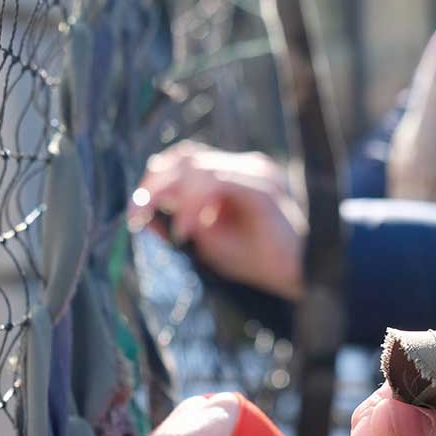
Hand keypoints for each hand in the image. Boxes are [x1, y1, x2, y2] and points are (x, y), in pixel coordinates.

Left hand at [129, 142, 305, 301]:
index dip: (154, 181)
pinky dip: (196, 204)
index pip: (183, 161)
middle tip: (137, 215)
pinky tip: (188, 229)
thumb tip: (144, 215)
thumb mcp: (206, 244)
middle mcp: (243, 167)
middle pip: (185, 157)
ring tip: (168, 228)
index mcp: (231, 174)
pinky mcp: (264, 189)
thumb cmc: (258, 261)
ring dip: (173, 195)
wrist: (299, 277)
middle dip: (155, 186)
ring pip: (198, 166)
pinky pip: (218, 182)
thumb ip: (178, 224)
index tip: (135, 212)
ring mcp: (255, 173)